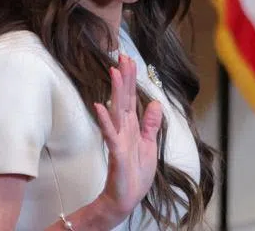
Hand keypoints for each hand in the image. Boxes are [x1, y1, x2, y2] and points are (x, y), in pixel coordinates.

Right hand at [92, 54, 162, 224]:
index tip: (129, 59)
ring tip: (114, 72)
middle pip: (124, 98)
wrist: (126, 197)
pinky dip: (105, 120)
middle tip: (122, 56)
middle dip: (124, 77)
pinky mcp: (116, 151)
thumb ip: (150, 124)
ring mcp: (118, 138)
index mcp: (132, 126)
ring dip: (116, 91)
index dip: (131, 79)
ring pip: (117, 110)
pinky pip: (110, 134)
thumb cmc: (135, 173)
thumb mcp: (149, 145)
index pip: (131, 97)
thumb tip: (155, 103)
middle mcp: (123, 128)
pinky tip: (100, 107)